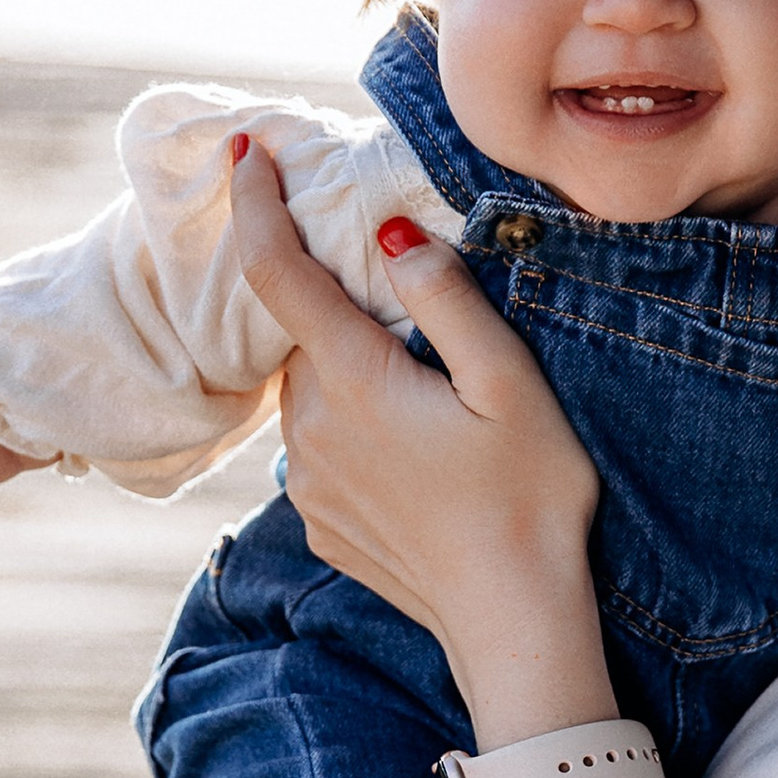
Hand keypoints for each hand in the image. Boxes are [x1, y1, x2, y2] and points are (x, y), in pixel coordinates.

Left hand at [228, 140, 602, 727]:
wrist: (513, 625)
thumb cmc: (530, 499)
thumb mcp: (511, 386)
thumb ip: (447, 301)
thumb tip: (389, 238)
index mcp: (353, 382)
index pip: (278, 271)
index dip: (256, 204)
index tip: (247, 151)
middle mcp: (309, 429)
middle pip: (308, 336)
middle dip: (347, 313)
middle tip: (428, 337)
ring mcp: (307, 482)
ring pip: (314, 393)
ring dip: (356, 378)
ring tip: (438, 411)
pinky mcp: (318, 522)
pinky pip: (324, 450)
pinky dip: (358, 435)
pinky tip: (423, 464)